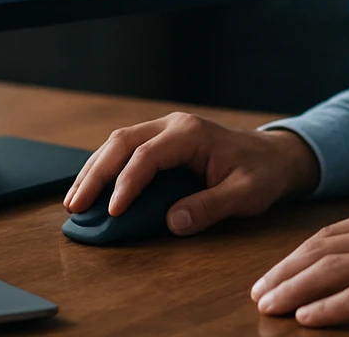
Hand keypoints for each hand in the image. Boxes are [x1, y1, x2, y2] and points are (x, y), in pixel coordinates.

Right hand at [62, 112, 319, 233]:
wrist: (274, 156)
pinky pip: (126, 150)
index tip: (113, 212)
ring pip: (118, 143)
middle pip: (122, 142)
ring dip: (93, 170)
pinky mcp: (161, 142)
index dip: (127, 183)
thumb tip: (172, 222)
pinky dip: (105, 168)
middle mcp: (173, 125)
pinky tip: (92, 189)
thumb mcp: (245, 194)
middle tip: (76, 206)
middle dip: (96, 174)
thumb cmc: (262, 173)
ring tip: (74, 201)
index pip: (148, 155)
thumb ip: (210, 206)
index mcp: (191, 133)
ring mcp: (165, 130)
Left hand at [251, 205, 348, 329]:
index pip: (327, 235)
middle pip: (320, 250)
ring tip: (268, 306)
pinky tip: (306, 319)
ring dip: (293, 290)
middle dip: (283, 272)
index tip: (272, 275)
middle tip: (257, 293)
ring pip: (331, 271)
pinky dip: (327, 308)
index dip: (294, 256)